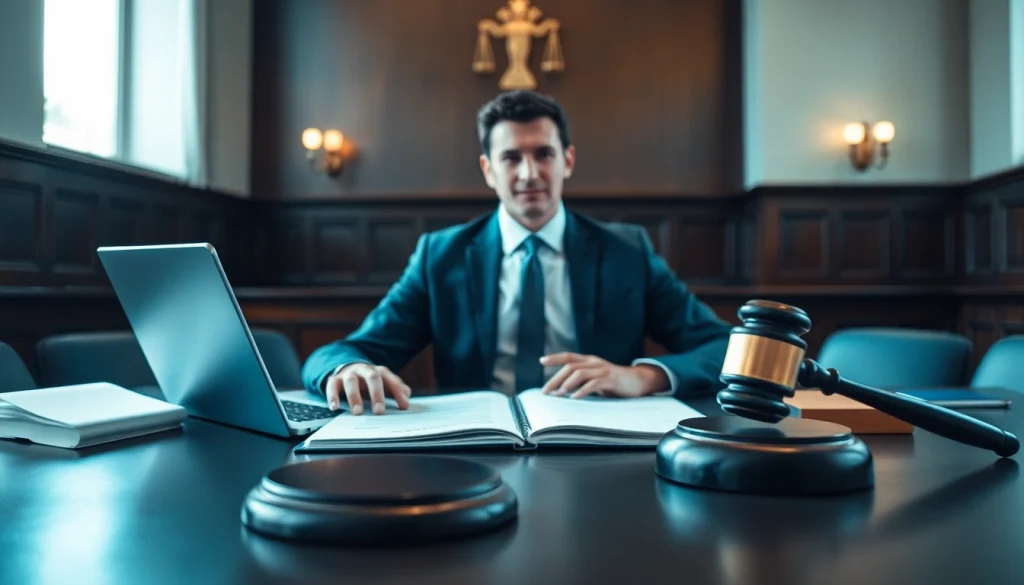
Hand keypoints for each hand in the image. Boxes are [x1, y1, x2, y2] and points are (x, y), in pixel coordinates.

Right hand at [325, 363, 410, 414]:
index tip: (403, 406)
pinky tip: (335, 407)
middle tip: (379, 411)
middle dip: (377, 394)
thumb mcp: (383, 382)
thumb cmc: (368, 380)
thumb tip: (407, 396)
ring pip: (351, 381)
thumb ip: (395, 389)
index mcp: (378, 371)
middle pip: (372, 378)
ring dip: (355, 397)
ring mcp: (349, 374)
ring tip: (358, 412)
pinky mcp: (335, 379)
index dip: (398, 392)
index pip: (390, 380)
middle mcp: (364, 370)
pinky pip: (332, 386)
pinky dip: (333, 396)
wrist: (347, 367)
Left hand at [540, 353, 668, 398]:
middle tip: (546, 391)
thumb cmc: (615, 382)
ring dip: (566, 384)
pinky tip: (575, 398)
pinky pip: (593, 384)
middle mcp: (594, 362)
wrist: (639, 381)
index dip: (555, 357)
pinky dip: (582, 391)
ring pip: (579, 373)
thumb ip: (583, 380)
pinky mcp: (611, 379)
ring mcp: (603, 370)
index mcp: (590, 361)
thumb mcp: (596, 378)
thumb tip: (562, 389)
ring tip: (558, 395)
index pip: (569, 356)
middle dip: (555, 379)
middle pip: (570, 366)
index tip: (541, 361)